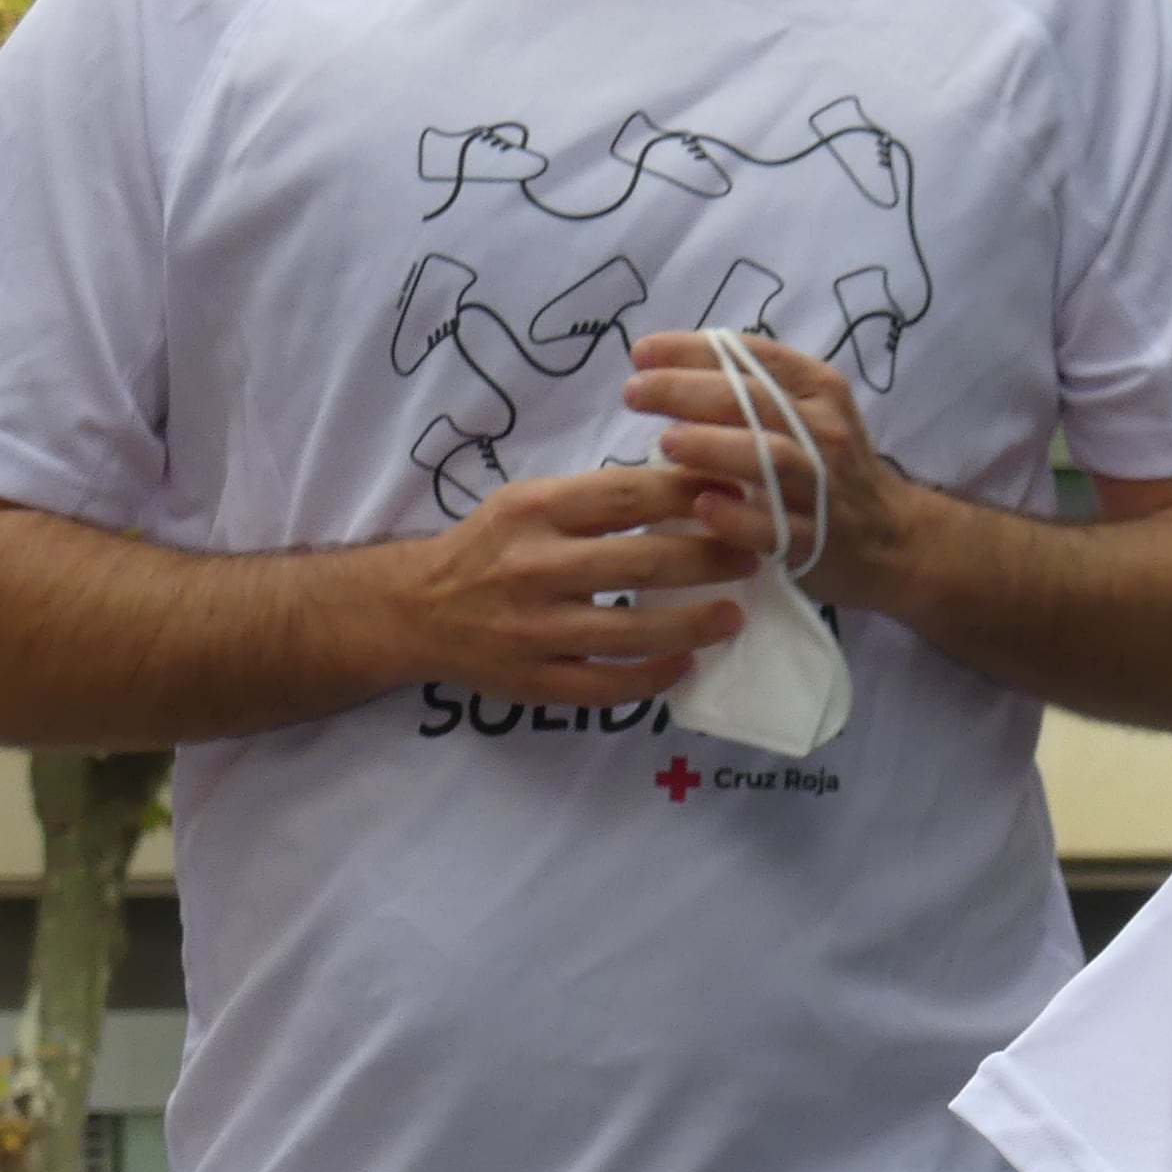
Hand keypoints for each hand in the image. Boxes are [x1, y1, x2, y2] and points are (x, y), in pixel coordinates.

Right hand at [386, 463, 751, 706]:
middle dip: (712, 559)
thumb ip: (598, 497)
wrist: (415, 609)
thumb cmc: (490, 546)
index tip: (740, 494)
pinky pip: (606, 686)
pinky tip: (685, 664)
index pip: (630, 494)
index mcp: (536, 510)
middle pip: (643, 561)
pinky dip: (653, 677)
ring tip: (733, 615)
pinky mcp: (533, 680)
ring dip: (695, 623)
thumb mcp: (532, 501)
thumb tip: (693, 485)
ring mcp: (534, 629)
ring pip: (633, 631)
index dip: (693, 493)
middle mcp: (534, 567)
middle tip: (756, 556)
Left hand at [623, 332, 927, 618]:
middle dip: (689, 391)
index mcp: (817, 388)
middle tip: (634, 392)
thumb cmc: (828, 469)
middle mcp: (824, 430)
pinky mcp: (820, 540)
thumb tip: (664, 370)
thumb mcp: (805, 413)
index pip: (751, 355)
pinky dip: (740, 519)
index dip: (693, 350)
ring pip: (771, 458)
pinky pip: (777, 529)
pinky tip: (705, 509)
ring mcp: (825, 486)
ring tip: (666, 443)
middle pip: (754, 400)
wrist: (892, 539)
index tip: (642, 352)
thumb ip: (750, 390)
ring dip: (716, 447)